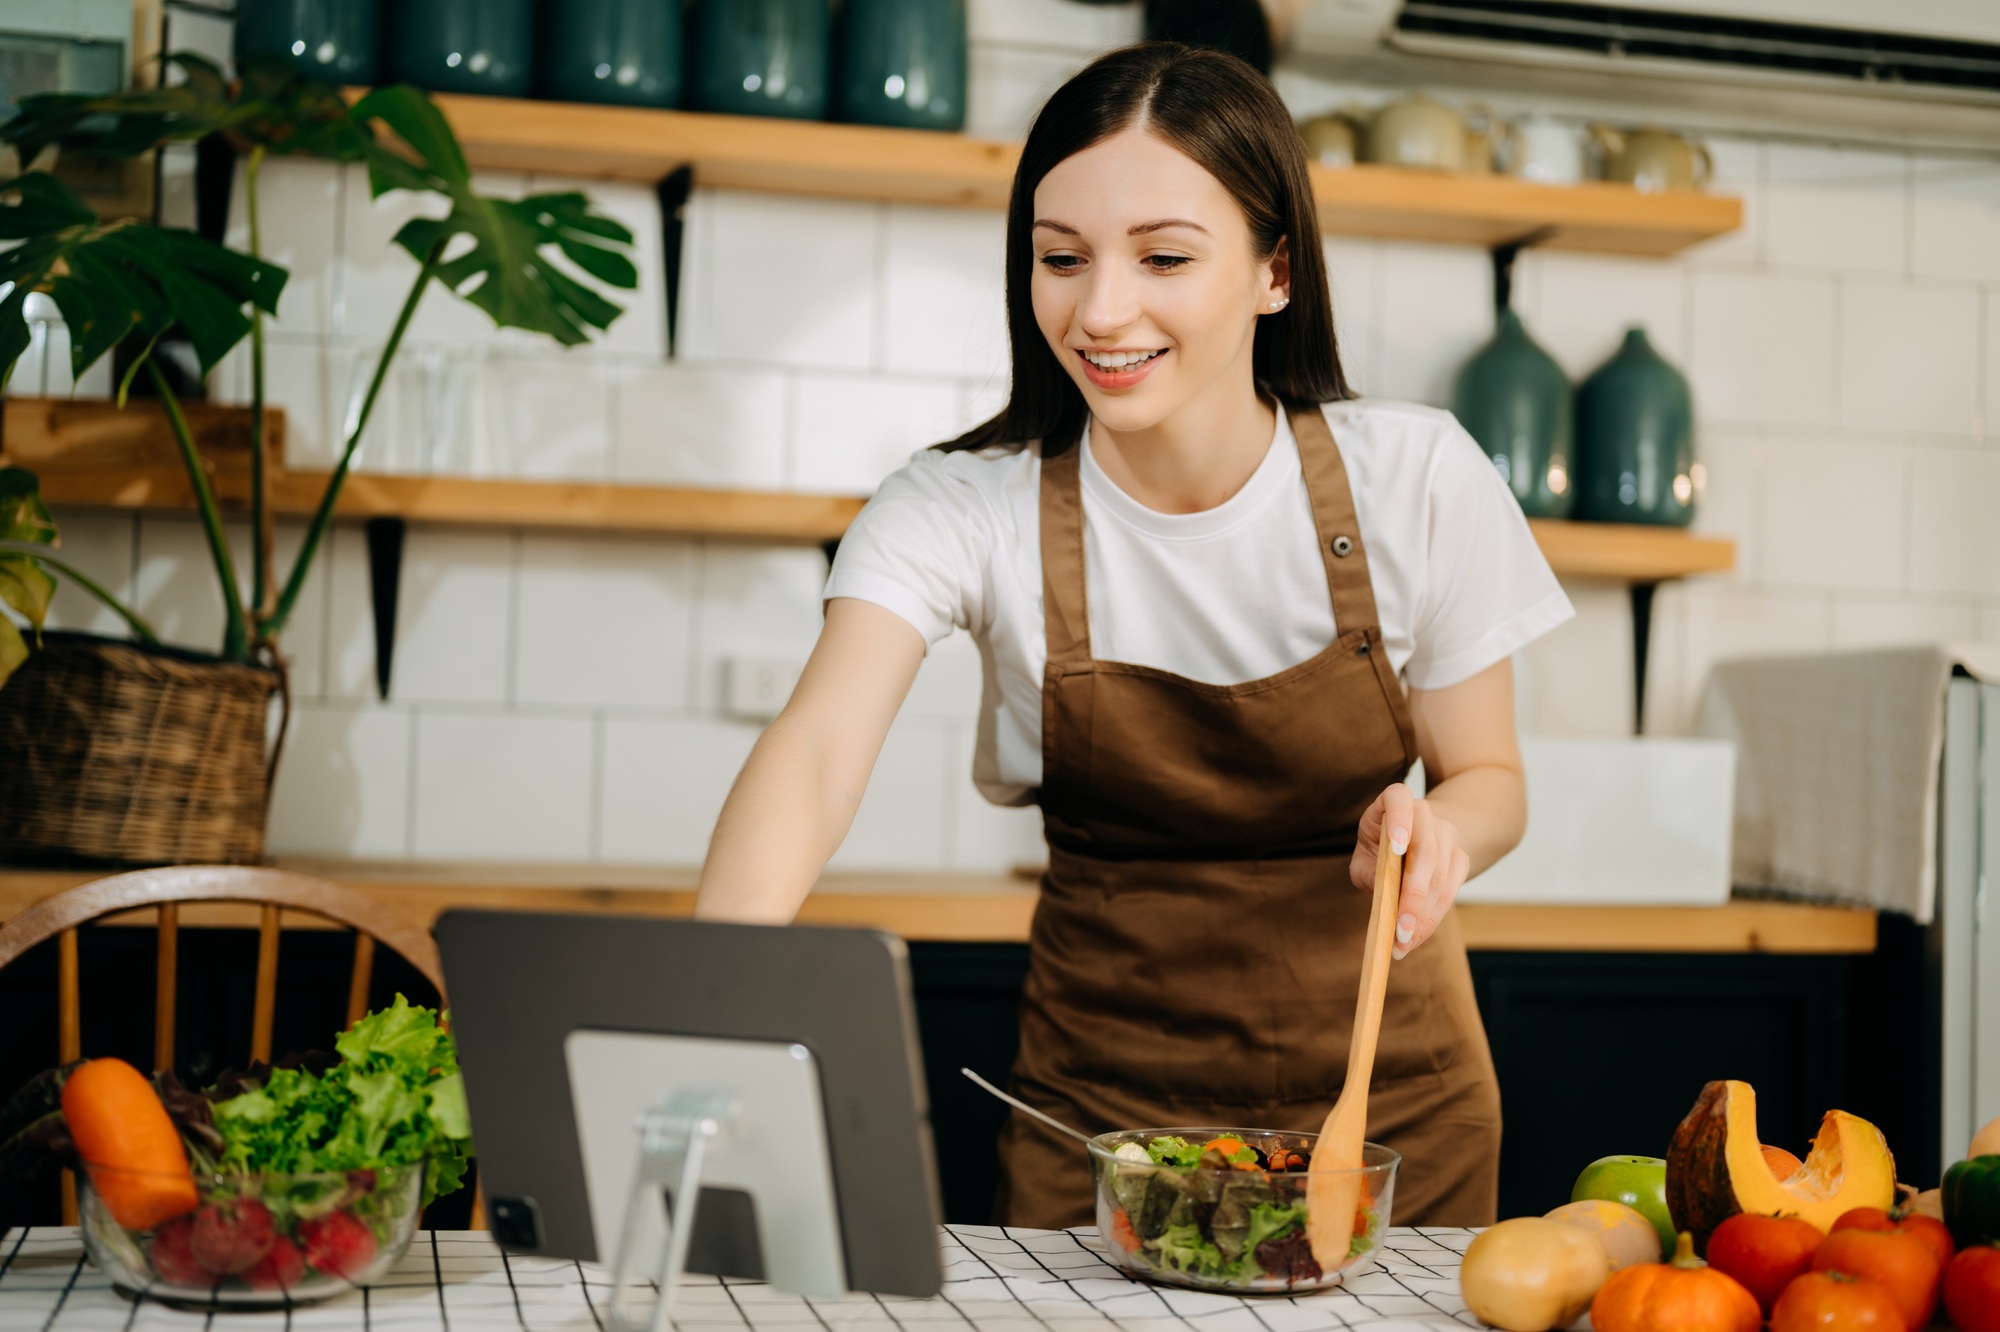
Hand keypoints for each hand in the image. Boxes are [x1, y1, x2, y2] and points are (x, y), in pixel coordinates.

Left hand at [1351, 782, 1470, 960]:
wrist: (1418, 837)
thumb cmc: (1381, 847)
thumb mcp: (1364, 855)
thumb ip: (1367, 871)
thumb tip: (1382, 895)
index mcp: (1395, 801)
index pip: (1398, 798)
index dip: (1400, 818)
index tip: (1397, 846)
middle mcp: (1425, 814)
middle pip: (1426, 853)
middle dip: (1413, 896)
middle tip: (1399, 930)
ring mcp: (1448, 835)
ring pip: (1441, 878)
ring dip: (1423, 916)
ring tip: (1403, 943)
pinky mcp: (1461, 858)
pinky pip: (1451, 891)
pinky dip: (1432, 918)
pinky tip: (1416, 936)